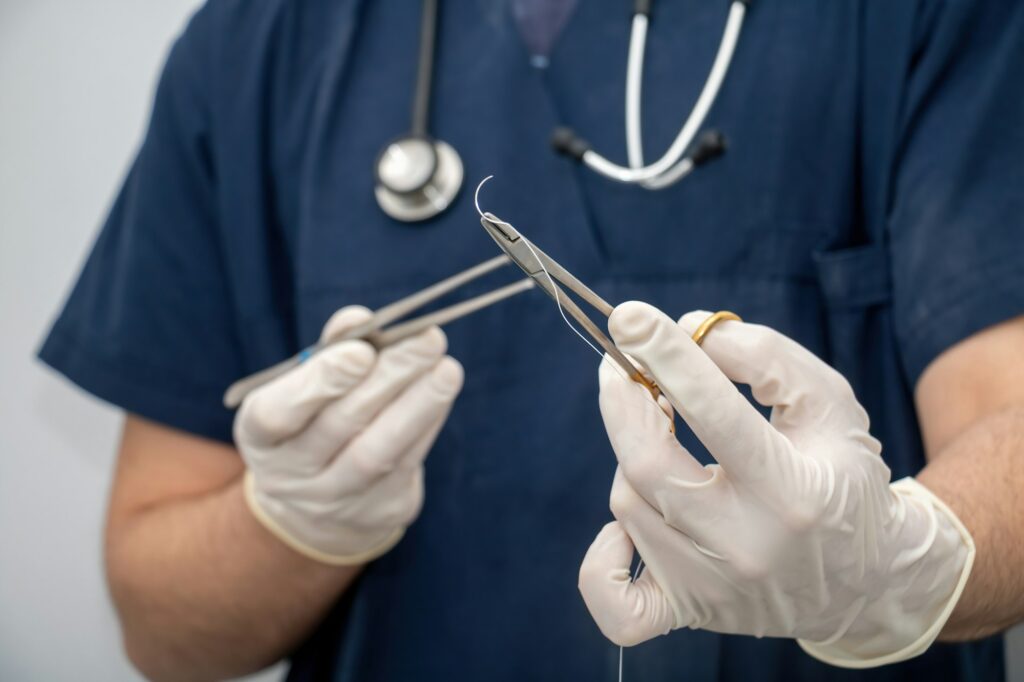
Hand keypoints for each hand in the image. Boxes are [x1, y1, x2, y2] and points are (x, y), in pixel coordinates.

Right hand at [234, 306, 462, 564]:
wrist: (314, 510)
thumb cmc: (310, 426)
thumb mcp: (300, 390)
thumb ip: (327, 352)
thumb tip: (359, 319)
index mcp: (259, 437)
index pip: (277, 414)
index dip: (319, 381)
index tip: (362, 349)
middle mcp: (290, 476)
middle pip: (340, 425)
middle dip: (389, 377)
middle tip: (427, 339)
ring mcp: (334, 502)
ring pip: (379, 452)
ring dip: (419, 405)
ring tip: (448, 368)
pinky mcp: (379, 512)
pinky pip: (408, 463)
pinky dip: (428, 421)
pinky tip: (441, 389)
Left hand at [578, 302, 974, 667]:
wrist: (867, 580)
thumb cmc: (842, 477)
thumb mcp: (829, 403)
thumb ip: (766, 356)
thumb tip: (690, 332)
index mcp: (794, 493)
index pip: (713, 413)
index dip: (666, 357)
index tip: (630, 317)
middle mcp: (747, 549)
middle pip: (648, 465)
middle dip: (623, 401)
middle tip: (623, 364)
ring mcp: (711, 589)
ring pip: (628, 504)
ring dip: (634, 454)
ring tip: (665, 436)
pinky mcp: (687, 612)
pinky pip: (615, 602)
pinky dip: (603, 558)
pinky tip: (625, 525)